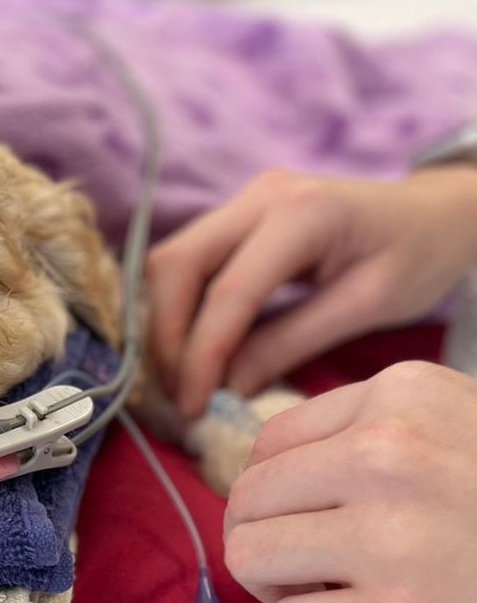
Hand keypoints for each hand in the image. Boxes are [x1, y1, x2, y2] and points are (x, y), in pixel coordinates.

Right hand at [148, 167, 476, 416]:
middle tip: (181, 395)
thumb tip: (227, 387)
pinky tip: (194, 349)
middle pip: (175, 266)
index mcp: (303, 214)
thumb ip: (292, 344)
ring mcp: (242, 201)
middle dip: (166, 338)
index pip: (227, 292)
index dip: (200, 355)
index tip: (194, 406)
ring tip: (183, 378)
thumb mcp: (367, 307)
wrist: (436, 213)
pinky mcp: (235, 216)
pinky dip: (178, 310)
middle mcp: (260, 196)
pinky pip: (185, 263)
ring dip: (165, 325)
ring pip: (169, 263)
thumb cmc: (417, 256)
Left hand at [223, 361, 476, 602]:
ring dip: (277, 586)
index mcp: (402, 396)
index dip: (274, 490)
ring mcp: (392, 535)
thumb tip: (271, 472)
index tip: (304, 516)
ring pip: (248, 557)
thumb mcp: (460, 428)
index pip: (269, 442)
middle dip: (263, 537)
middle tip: (306, 564)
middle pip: (246, 499)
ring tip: (328, 592)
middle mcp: (387, 453)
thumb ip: (374, 433)